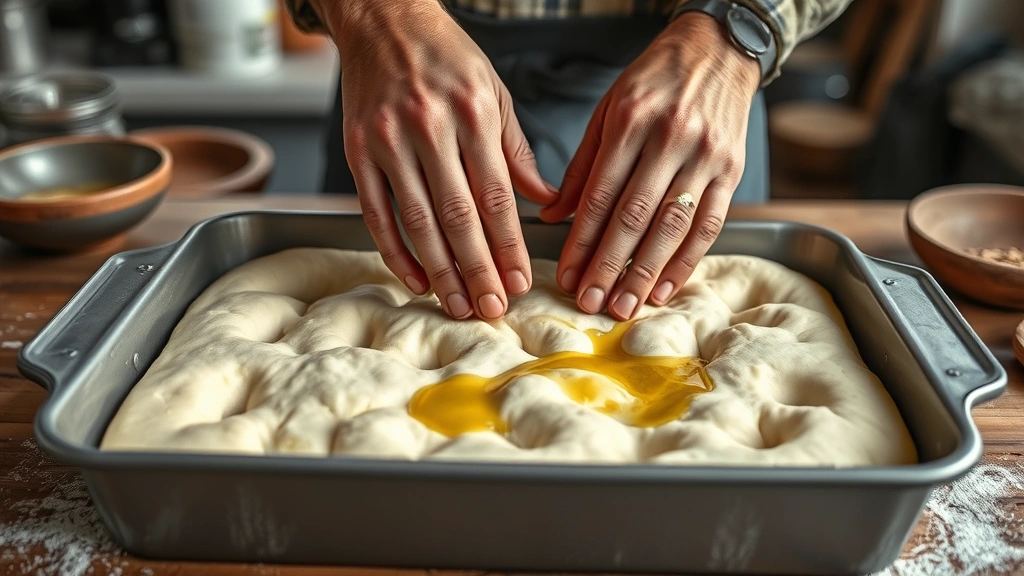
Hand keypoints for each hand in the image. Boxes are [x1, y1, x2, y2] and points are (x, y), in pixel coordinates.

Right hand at [319, 0, 557, 319]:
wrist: (382, 19)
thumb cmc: (445, 56)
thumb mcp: (494, 91)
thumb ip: (516, 151)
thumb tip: (545, 203)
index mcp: (472, 112)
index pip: (495, 195)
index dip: (508, 245)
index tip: (520, 281)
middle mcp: (428, 127)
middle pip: (457, 216)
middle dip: (478, 269)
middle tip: (492, 308)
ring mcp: (388, 140)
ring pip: (417, 221)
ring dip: (440, 271)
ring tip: (459, 305)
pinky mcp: (357, 151)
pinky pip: (377, 212)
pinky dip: (395, 251)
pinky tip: (416, 279)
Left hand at [539, 12, 760, 319]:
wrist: (718, 50)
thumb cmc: (655, 81)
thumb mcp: (608, 109)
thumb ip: (583, 165)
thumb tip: (553, 215)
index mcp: (631, 121)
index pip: (601, 194)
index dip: (582, 241)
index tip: (567, 275)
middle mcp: (670, 139)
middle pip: (635, 216)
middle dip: (609, 266)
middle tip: (590, 303)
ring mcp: (705, 156)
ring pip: (672, 226)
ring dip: (645, 273)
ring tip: (623, 305)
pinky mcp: (732, 170)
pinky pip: (709, 225)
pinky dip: (686, 262)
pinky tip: (664, 288)